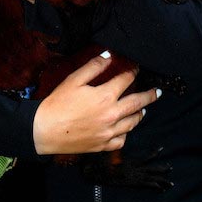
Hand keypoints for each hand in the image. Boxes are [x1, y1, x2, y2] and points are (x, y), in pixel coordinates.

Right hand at [33, 53, 160, 154]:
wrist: (44, 131)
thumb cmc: (58, 103)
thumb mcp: (74, 79)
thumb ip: (93, 67)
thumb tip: (109, 55)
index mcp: (105, 96)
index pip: (126, 80)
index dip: (132, 72)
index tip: (136, 68)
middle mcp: (112, 115)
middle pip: (137, 103)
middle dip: (149, 95)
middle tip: (158, 92)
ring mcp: (109, 132)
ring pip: (132, 123)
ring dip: (140, 114)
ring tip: (144, 110)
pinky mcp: (103, 145)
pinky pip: (121, 140)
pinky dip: (126, 134)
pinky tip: (125, 129)